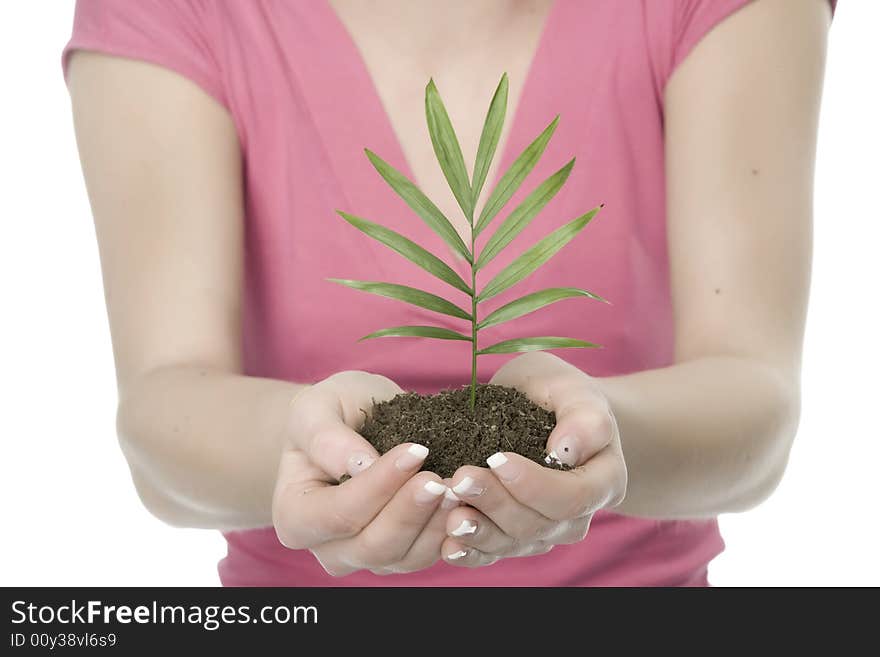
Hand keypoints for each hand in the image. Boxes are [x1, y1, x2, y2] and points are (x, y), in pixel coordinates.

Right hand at [272, 371, 457, 575]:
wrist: (352, 424)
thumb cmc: (329, 412)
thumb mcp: (316, 409)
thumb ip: (327, 438)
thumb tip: (360, 465)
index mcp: (295, 514)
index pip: (338, 513)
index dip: (379, 486)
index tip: (415, 451)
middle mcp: (327, 547)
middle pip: (372, 545)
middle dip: (410, 511)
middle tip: (441, 478)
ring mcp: (364, 557)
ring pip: (403, 557)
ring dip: (434, 525)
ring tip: (458, 488)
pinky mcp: (399, 555)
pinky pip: (426, 556)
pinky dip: (448, 532)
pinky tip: (465, 502)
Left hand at [439, 353, 626, 566]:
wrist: (542, 409)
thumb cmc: (558, 392)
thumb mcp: (571, 386)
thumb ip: (582, 416)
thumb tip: (566, 450)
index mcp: (603, 479)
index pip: (572, 496)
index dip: (534, 485)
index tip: (497, 459)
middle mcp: (578, 515)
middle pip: (538, 523)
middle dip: (496, 504)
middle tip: (459, 479)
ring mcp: (546, 532)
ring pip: (513, 543)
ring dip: (479, 532)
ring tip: (449, 515)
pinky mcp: (515, 539)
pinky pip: (494, 554)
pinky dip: (470, 552)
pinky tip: (448, 544)